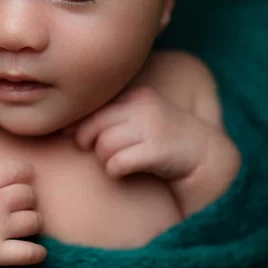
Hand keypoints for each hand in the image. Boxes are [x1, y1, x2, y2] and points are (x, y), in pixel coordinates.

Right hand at [0, 160, 46, 267]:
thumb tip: (2, 177)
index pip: (20, 169)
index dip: (25, 175)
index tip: (24, 182)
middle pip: (30, 195)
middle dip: (28, 202)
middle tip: (21, 209)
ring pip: (35, 221)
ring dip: (33, 225)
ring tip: (26, 229)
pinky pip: (31, 252)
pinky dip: (37, 254)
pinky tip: (35, 253)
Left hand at [65, 86, 218, 182]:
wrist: (203, 155)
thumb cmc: (160, 139)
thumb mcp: (136, 119)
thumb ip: (106, 118)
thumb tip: (64, 127)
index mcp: (135, 95)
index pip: (92, 109)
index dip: (83, 127)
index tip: (87, 139)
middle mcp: (142, 106)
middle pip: (92, 127)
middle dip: (91, 144)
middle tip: (104, 152)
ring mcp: (151, 127)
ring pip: (103, 147)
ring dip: (106, 160)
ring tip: (122, 160)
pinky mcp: (156, 150)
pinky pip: (117, 164)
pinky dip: (117, 171)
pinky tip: (130, 170)